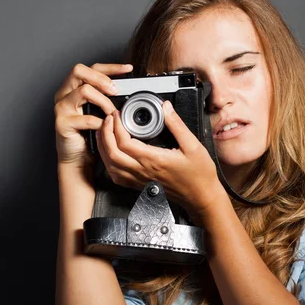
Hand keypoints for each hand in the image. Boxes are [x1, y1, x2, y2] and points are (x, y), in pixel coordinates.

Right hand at [54, 63, 132, 165]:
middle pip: (79, 70)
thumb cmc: (90, 134)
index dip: (111, 67)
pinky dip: (99, 123)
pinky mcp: (62, 123)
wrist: (77, 158)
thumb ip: (106, 98)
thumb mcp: (100, 111)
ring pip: (83, 91)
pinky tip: (105, 127)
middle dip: (101, 78)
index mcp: (73, 87)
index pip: (91, 68)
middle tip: (115, 90)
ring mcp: (61, 108)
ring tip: (112, 113)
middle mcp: (64, 94)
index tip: (128, 69)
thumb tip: (126, 88)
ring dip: (103, 101)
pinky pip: (85, 118)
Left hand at [96, 100, 225, 216]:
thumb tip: (166, 107)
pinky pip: (117, 177)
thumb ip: (177, 125)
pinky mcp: (140, 185)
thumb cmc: (199, 175)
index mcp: (154, 160)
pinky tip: (110, 155)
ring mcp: (139, 180)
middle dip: (105, 134)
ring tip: (105, 133)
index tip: (118, 114)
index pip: (125, 143)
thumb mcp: (193, 145)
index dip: (116, 127)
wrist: (201, 197)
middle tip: (109, 119)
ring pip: (111, 166)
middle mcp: (143, 171)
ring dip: (104, 148)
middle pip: (112, 154)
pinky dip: (109, 164)